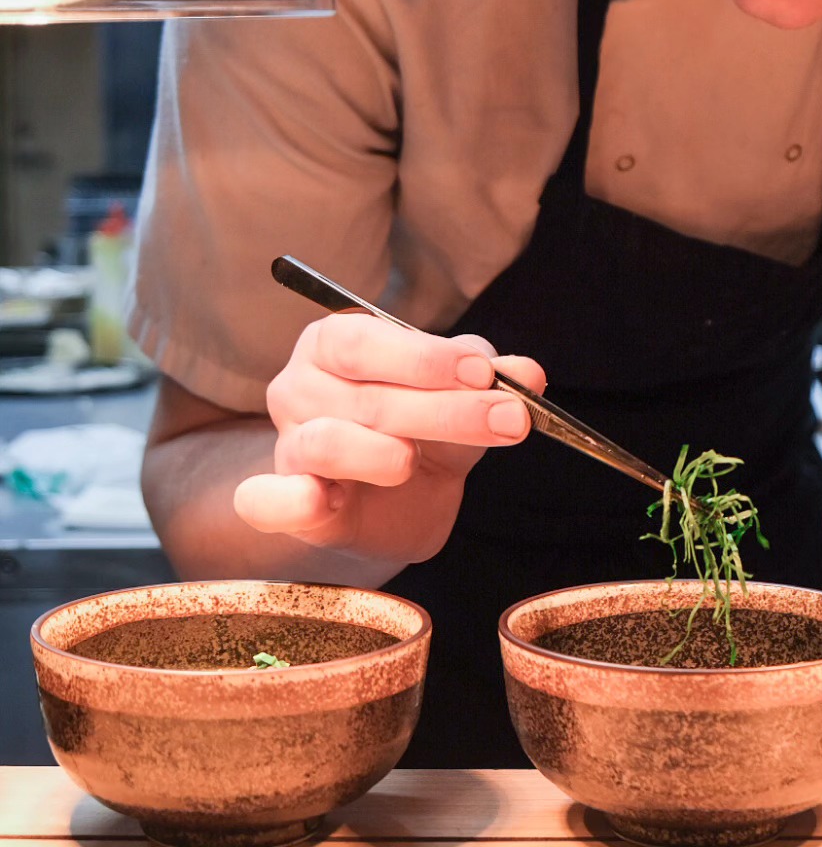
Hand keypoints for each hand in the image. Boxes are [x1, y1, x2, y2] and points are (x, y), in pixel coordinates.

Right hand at [232, 312, 545, 564]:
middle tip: (509, 419)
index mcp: (335, 342)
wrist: (397, 505)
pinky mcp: (282, 503)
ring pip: (324, 442)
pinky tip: (327, 500)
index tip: (485, 373)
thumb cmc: (424, 431)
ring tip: (412, 461)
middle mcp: (299, 386)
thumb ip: (492, 381)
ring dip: (378, 452)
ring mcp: (287, 445)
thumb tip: (530, 374)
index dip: (426, 357)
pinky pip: (266, 501)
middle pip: (365, 395)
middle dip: (443, 408)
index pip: (369, 341)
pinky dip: (292, 500)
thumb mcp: (463, 397)